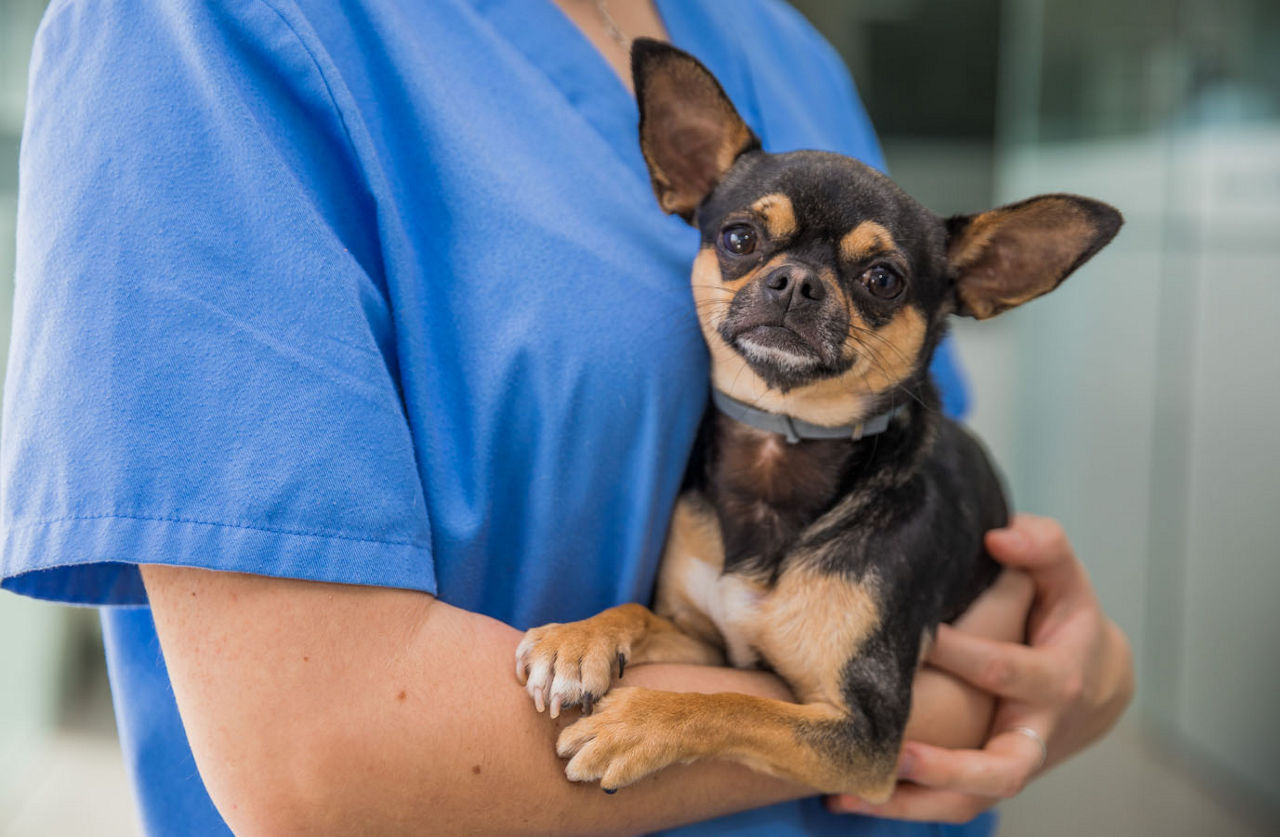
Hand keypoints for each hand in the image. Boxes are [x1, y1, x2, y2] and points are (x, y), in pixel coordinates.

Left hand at [828, 514, 1134, 822]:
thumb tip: (999, 534)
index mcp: (1056, 681)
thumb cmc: (1065, 618)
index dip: (963, 654)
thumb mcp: (1065, 579)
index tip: (919, 635)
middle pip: (1003, 768)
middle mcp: (1035, 734)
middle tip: (896, 749)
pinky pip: (945, 806)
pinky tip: (843, 798)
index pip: (1007, 672)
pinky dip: (900, 807)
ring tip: (849, 795)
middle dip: (949, 765)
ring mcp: (1010, 764)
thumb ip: (1042, 546)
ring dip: (910, 804)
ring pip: (967, 802)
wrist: (1094, 684)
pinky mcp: (986, 781)